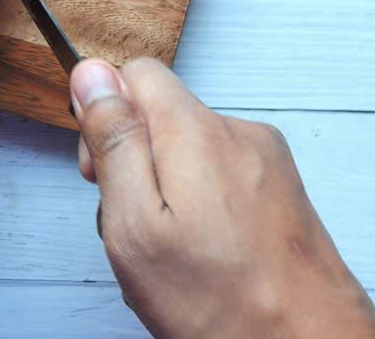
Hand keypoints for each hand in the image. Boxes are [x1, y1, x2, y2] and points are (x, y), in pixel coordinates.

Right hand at [70, 58, 374, 338]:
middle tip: (136, 226)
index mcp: (198, 131)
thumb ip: (112, 142)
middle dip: (135, 162)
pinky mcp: (282, 193)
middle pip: (163, 115)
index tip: (102, 172)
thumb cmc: (224, 302)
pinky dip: (201, 209)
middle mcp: (240, 134)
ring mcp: (268, 163)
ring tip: (173, 252)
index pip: (136, 72)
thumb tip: (92, 75)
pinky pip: (222, 179)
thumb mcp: (136, 223)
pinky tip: (202, 256)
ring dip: (167, 193)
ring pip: (190, 152)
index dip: (106, 116)